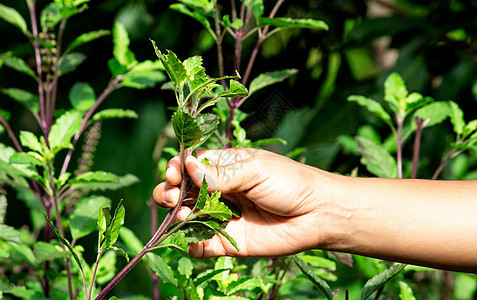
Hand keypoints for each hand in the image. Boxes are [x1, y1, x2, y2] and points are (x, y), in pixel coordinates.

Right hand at [152, 148, 331, 257]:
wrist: (316, 215)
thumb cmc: (289, 183)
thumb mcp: (254, 171)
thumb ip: (220, 173)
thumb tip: (186, 165)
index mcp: (225, 166)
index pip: (190, 164)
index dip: (177, 167)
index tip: (174, 172)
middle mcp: (219, 190)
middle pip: (183, 190)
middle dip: (169, 191)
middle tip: (170, 196)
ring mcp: (222, 216)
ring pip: (187, 216)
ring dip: (177, 216)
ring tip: (182, 215)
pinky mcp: (228, 241)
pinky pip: (202, 244)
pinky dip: (190, 244)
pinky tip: (189, 240)